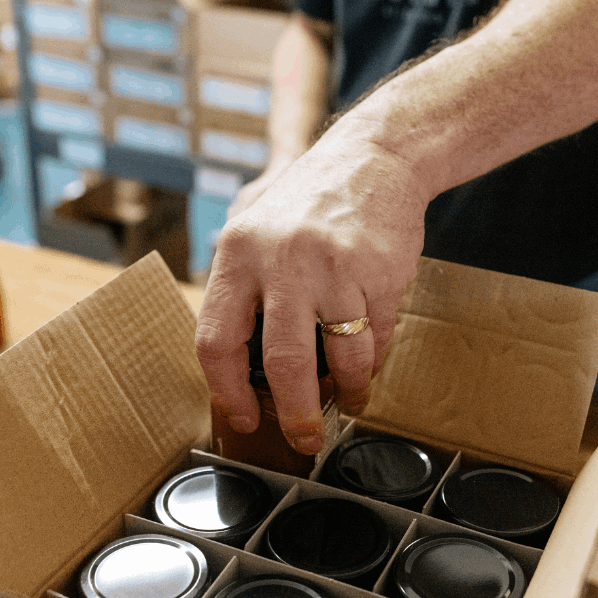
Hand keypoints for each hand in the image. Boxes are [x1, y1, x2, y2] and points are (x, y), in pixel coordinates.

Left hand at [195, 117, 427, 454]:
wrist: (374, 157)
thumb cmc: (308, 204)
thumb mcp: (254, 231)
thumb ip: (239, 289)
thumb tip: (230, 366)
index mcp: (237, 253)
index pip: (216, 340)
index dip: (227, 392)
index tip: (244, 418)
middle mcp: (282, 259)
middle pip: (284, 363)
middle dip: (296, 414)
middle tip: (304, 439)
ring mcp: (335, 266)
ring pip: (342, 357)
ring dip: (348, 391)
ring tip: (350, 400)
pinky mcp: (381, 271)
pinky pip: (377, 337)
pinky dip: (374, 358)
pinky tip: (369, 358)